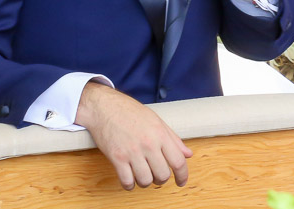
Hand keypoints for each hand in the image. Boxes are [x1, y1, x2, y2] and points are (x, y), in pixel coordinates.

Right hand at [76, 82, 191, 189]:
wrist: (105, 108)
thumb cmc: (131, 113)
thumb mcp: (157, 121)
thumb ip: (173, 139)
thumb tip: (188, 154)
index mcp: (161, 134)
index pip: (178, 161)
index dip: (182, 175)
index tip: (181, 182)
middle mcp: (148, 144)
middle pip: (163, 175)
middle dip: (161, 179)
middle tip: (157, 176)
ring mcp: (132, 152)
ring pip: (145, 181)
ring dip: (145, 182)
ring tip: (143, 175)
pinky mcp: (116, 158)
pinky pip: (127, 181)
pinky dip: (129, 185)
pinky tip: (130, 180)